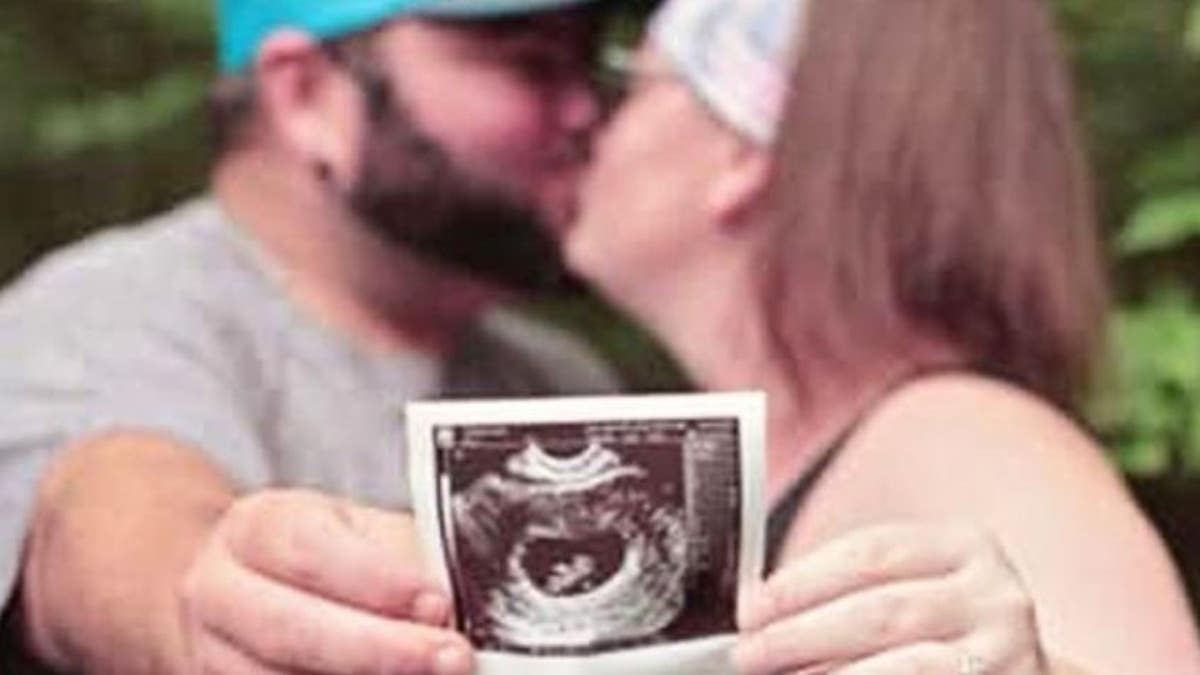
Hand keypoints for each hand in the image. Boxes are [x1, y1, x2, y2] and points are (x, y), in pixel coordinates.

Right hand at [179, 489, 472, 673]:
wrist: (244, 591)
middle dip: (379, 651)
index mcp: (259, 528)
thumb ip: (408, 561)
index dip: (376, 580)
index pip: (309, 549)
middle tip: (452, 659)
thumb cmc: (327, 557)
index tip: (438, 603)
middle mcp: (219, 591)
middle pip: (290, 629)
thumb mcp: (363, 537)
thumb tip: (465, 601)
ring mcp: (211, 655)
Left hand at [734, 523, 1046, 674]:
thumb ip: (847, 590)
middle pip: (882, 611)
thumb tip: (760, 612)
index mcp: (965, 548)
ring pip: (909, 666)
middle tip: (748, 652)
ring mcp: (1010, 653)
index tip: (749, 606)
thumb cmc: (941, 630)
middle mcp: (995, 596)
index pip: (870, 554)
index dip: (801, 580)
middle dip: (803, 634)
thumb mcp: (911, 588)